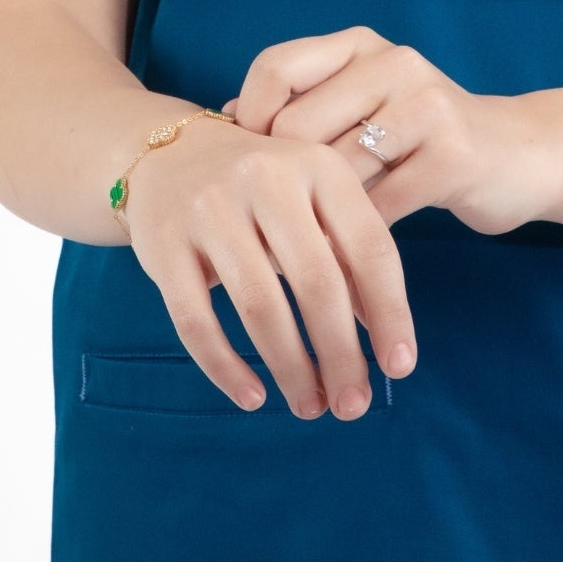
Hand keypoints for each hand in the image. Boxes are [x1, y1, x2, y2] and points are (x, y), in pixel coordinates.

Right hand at [123, 109, 415, 423]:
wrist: (169, 156)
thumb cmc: (263, 193)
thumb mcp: (314, 202)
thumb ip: (350, 257)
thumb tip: (386, 341)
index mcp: (319, 166)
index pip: (370, 247)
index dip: (391, 313)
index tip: (400, 369)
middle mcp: (266, 178)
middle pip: (317, 282)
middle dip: (341, 355)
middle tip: (352, 405)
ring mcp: (210, 208)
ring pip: (260, 306)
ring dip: (291, 368)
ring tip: (309, 405)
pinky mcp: (163, 243)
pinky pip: (195, 320)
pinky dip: (225, 368)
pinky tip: (252, 397)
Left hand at [230, 26, 561, 239]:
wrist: (522, 155)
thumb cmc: (421, 138)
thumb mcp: (363, 105)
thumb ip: (302, 106)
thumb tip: (225, 119)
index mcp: (361, 44)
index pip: (276, 69)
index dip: (251, 121)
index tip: (252, 165)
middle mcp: (393, 62)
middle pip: (297, 128)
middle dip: (286, 182)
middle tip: (285, 219)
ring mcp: (426, 106)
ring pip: (335, 173)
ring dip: (322, 218)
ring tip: (319, 241)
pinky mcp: (452, 156)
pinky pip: (377, 207)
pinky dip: (357, 239)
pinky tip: (359, 252)